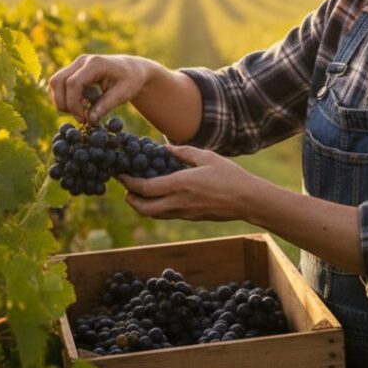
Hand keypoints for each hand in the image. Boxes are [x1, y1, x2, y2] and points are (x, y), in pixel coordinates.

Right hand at [48, 54, 152, 123]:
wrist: (132, 69)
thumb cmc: (131, 80)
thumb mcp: (123, 94)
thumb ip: (105, 106)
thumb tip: (89, 120)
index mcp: (95, 63)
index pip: (73, 83)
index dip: (73, 104)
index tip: (84, 119)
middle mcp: (82, 61)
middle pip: (57, 81)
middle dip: (64, 104)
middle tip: (81, 118)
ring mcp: (75, 64)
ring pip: (54, 83)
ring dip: (62, 101)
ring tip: (82, 111)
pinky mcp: (73, 71)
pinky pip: (58, 84)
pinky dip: (64, 98)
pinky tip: (81, 105)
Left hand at [118, 145, 263, 221]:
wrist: (248, 201)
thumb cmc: (229, 175)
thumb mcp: (207, 156)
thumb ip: (183, 152)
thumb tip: (164, 148)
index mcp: (180, 185)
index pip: (144, 188)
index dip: (128, 182)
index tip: (120, 173)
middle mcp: (178, 202)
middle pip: (143, 208)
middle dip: (129, 198)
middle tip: (126, 186)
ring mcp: (184, 213)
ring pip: (153, 214)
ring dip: (141, 205)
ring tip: (138, 191)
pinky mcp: (190, 218)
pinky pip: (165, 215)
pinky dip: (155, 207)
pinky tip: (158, 195)